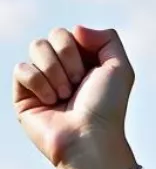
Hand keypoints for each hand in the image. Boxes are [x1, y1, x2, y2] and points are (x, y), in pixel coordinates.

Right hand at [12, 26, 134, 167]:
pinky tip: (50, 102)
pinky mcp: (23, 94)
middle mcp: (61, 70)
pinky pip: (21, 68)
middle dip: (68, 59)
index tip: (90, 74)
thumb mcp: (120, 69)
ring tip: (65, 96)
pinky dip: (38, 83)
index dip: (79, 49)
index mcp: (82, 64)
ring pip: (36, 47)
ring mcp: (42, 81)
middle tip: (78, 85)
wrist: (89, 138)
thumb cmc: (107, 109)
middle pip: (53, 36)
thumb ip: (108, 39)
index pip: (69, 33)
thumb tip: (77, 29)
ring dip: (55, 72)